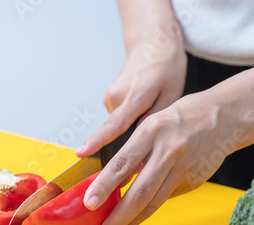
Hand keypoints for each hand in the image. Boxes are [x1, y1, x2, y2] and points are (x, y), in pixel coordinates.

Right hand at [76, 31, 186, 156]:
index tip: (81, 152)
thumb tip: (138, 148)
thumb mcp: (171, 96)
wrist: (153, 44)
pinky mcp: (108, 98)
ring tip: (149, 106)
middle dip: (130, 140)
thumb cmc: (167, 69)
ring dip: (132, 125)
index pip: (113, 124)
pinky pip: (118, 118)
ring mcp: (109, 96)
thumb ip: (153, 123)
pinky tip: (141, 105)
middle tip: (150, 125)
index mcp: (136, 95)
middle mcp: (117, 96)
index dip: (97, 141)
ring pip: (119, 125)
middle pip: (118, 132)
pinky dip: (129, 117)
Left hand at [83, 92, 230, 224]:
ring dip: (131, 222)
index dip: (103, 187)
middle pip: (139, 194)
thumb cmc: (180, 118)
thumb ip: (132, 152)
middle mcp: (168, 152)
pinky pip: (167, 198)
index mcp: (151, 132)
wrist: (223, 116)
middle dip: (116, 219)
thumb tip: (113, 182)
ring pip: (153, 203)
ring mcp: (184, 169)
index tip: (89, 203)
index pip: (121, 165)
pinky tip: (138, 214)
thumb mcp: (150, 125)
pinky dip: (150, 207)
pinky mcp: (194, 181)